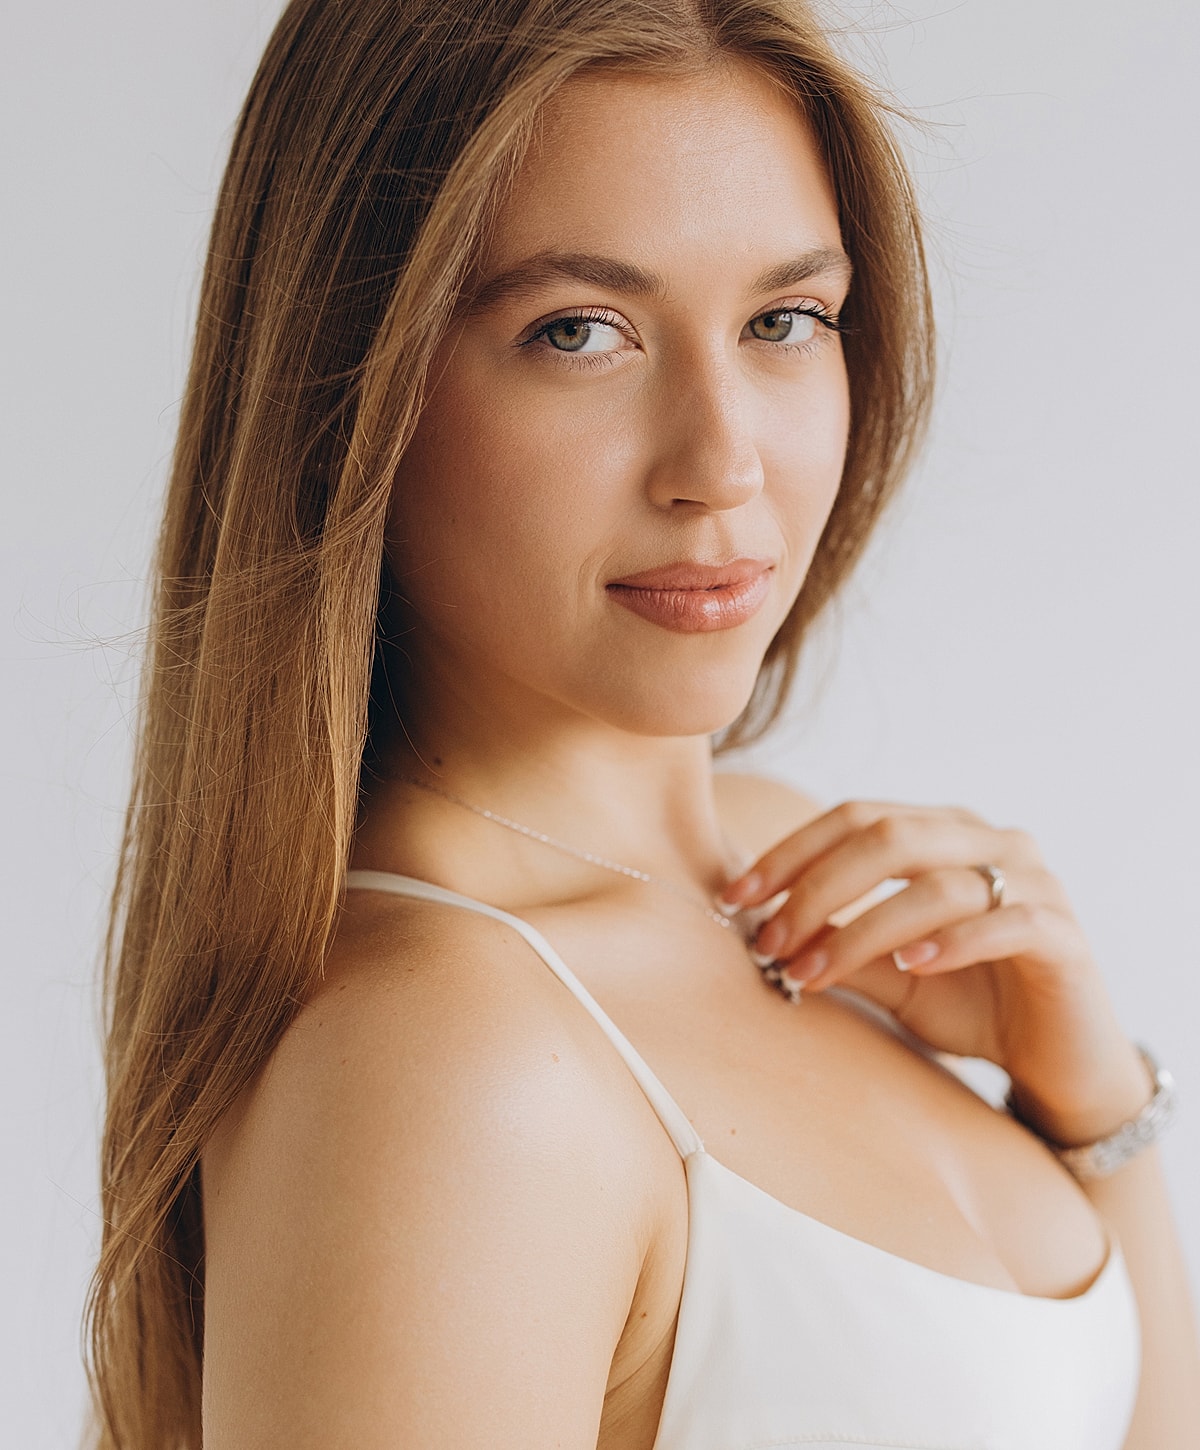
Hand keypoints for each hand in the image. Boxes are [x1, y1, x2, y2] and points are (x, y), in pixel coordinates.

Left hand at [719, 800, 1151, 1146]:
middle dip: (815, 888)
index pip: (855, 816)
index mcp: (943, 833)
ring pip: (937, 883)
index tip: (735, 897)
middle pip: (888, 835)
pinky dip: (952, 942)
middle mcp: (988, 841)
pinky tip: (912, 965)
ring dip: (863, 929)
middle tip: (768, 941)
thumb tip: (760, 934)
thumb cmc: (969, 1004)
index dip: (790, 852)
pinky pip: (1004, 922)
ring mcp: (1033, 881)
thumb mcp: (890, 976)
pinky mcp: (1062, 933)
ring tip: (813, 972)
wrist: (1056, 1062)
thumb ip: (838, 947)